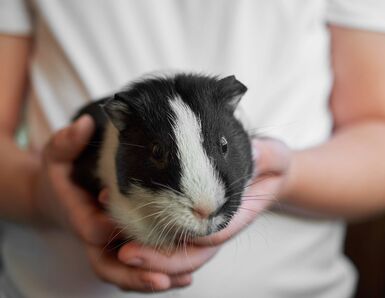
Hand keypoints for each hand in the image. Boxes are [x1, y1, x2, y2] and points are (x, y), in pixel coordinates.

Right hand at [32, 116, 184, 291]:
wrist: (60, 195)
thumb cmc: (63, 174)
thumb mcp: (58, 155)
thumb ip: (66, 142)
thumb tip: (84, 125)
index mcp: (79, 216)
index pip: (93, 230)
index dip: (111, 228)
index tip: (134, 223)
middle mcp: (94, 237)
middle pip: (109, 266)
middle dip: (134, 274)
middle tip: (160, 278)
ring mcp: (107, 248)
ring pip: (126, 273)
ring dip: (152, 280)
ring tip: (181, 280)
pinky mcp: (121, 249)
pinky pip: (137, 269)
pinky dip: (157, 275)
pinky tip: (185, 277)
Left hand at [116, 138, 291, 282]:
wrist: (265, 172)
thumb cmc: (269, 164)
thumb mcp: (275, 157)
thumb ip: (268, 157)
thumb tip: (254, 154)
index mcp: (236, 215)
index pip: (211, 237)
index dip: (185, 242)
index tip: (163, 238)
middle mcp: (217, 227)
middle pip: (189, 255)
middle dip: (159, 259)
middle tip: (126, 254)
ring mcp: (203, 226)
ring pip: (176, 252)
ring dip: (149, 254)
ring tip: (118, 246)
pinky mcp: (190, 219)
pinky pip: (169, 236)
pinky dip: (147, 237)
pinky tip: (122, 229)